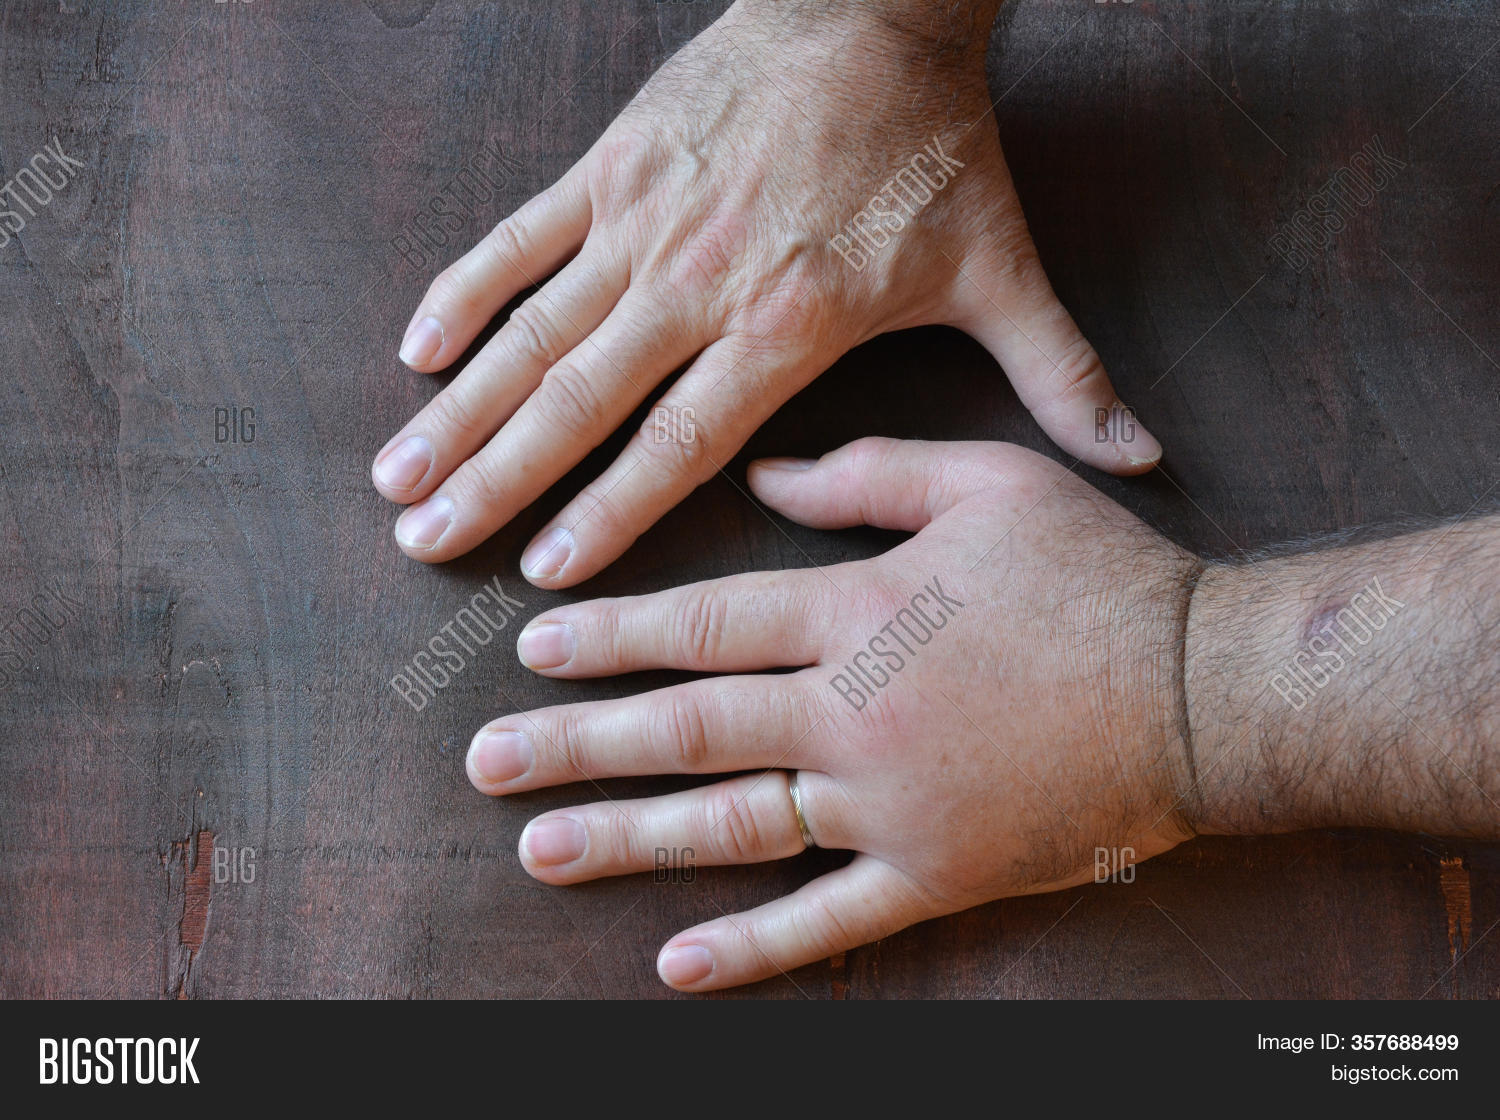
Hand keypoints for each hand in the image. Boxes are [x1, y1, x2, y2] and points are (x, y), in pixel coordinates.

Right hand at [373, 1, 1160, 584]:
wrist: (877, 8)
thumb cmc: (934, 151)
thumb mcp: (1004, 272)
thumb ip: (1062, 378)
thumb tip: (1140, 460)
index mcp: (784, 328)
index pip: (677, 443)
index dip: (607, 515)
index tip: (542, 575)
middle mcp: (696, 286)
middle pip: (578, 402)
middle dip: (497, 483)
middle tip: (425, 547)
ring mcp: (642, 223)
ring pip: (531, 332)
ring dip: (459, 409)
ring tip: (396, 477)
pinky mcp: (612, 165)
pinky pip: (519, 238)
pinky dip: (464, 293)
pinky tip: (414, 351)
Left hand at [466, 437, 1196, 990]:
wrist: (1202, 690)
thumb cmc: (1095, 574)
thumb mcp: (986, 482)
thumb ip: (865, 475)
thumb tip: (762, 478)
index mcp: (855, 613)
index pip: (702, 625)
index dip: (609, 635)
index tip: (533, 647)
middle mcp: (850, 714)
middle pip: (687, 729)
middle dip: (576, 742)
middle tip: (485, 761)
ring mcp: (887, 805)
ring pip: (732, 825)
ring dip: (627, 838)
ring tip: (536, 850)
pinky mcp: (934, 872)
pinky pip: (829, 920)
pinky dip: (753, 948)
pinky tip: (674, 965)